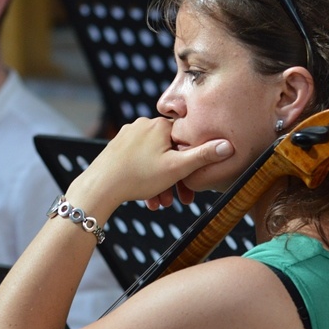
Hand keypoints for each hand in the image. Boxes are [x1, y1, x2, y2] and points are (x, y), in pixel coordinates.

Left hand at [68, 117, 233, 214]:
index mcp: (160, 125)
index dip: (191, 163)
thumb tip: (229, 145)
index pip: (185, 139)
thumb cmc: (139, 177)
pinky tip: (145, 197)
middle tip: (175, 201)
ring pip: (153, 160)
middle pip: (168, 152)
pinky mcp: (117, 147)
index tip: (191, 184)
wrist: (100, 187)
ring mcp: (128, 135)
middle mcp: (143, 124)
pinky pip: (139, 161)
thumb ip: (203, 156)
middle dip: (174, 179)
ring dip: (159, 183)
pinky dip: (145, 178)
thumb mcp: (177, 168)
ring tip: (159, 203)